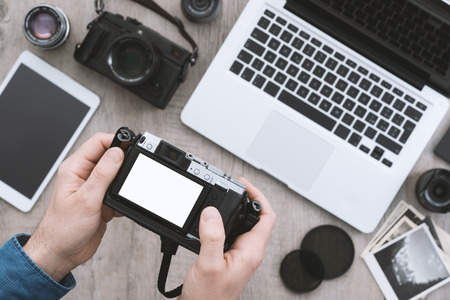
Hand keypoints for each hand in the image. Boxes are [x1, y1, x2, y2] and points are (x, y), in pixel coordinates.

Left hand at [23, 133, 123, 281]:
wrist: (61, 253)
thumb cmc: (62, 229)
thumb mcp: (86, 199)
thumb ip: (103, 174)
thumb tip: (117, 153)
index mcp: (74, 168)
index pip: (98, 142)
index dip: (116, 141)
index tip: (131, 146)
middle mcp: (83, 175)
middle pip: (109, 156)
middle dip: (123, 161)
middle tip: (132, 168)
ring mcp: (92, 188)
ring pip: (115, 175)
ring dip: (123, 182)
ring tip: (123, 191)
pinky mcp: (100, 200)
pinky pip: (117, 192)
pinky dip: (122, 197)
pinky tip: (119, 206)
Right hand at [179, 177, 275, 299]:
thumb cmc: (209, 297)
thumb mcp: (208, 264)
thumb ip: (211, 237)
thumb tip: (212, 212)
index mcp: (251, 252)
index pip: (267, 216)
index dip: (258, 196)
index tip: (243, 184)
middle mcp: (249, 252)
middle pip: (256, 217)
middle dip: (247, 199)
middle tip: (234, 186)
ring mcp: (240, 255)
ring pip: (243, 225)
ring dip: (235, 209)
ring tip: (224, 197)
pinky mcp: (229, 257)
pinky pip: (231, 233)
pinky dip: (224, 221)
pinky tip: (212, 219)